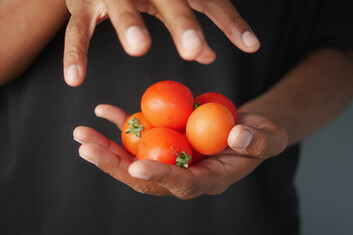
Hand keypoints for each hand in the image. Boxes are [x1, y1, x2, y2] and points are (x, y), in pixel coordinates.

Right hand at [63, 0, 259, 85]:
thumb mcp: (182, 1)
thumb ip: (203, 24)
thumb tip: (219, 55)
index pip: (209, 2)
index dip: (228, 24)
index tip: (249, 45)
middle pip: (168, 1)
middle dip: (181, 22)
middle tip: (194, 48)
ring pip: (121, 7)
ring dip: (130, 25)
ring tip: (140, 47)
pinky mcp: (82, 4)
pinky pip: (76, 32)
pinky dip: (75, 54)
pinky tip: (75, 80)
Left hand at [73, 104, 286, 198]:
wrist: (245, 129)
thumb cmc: (261, 136)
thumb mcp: (268, 138)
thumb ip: (256, 141)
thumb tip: (236, 135)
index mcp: (207, 180)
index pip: (181, 183)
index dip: (159, 176)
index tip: (135, 166)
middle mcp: (183, 173)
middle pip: (146, 176)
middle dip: (115, 165)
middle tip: (87, 149)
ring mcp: (171, 156)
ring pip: (135, 157)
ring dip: (107, 146)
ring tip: (81, 134)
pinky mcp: (165, 139)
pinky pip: (141, 133)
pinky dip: (122, 123)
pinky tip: (104, 111)